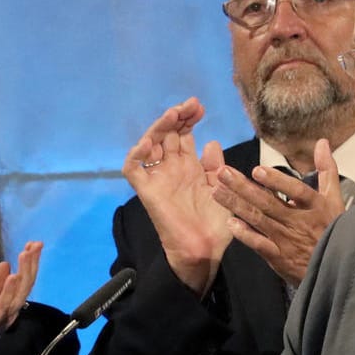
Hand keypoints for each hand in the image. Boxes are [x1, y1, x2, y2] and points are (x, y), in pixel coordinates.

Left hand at [0, 240, 41, 354]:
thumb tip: (6, 264)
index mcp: (7, 303)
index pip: (22, 281)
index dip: (28, 263)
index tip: (33, 245)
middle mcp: (10, 309)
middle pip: (25, 284)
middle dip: (31, 264)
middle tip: (37, 244)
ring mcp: (2, 315)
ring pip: (18, 292)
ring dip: (24, 272)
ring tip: (27, 254)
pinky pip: (3, 304)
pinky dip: (8, 290)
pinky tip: (13, 276)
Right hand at [122, 98, 229, 295]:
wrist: (205, 249)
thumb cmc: (216, 223)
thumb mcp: (222, 187)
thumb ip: (215, 165)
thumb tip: (210, 142)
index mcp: (189, 166)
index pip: (183, 134)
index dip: (188, 119)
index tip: (200, 108)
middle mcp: (171, 168)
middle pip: (166, 134)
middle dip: (176, 116)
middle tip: (189, 106)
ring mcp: (158, 178)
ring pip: (149, 144)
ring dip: (158, 128)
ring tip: (172, 116)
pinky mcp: (147, 191)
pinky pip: (133, 170)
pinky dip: (135, 155)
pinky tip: (148, 143)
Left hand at [212, 137, 346, 284]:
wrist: (333, 266)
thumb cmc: (331, 228)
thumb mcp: (334, 198)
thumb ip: (327, 170)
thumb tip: (322, 142)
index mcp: (313, 205)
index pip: (296, 190)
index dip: (277, 181)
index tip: (257, 170)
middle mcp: (297, 221)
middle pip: (268, 202)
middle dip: (244, 187)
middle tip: (223, 173)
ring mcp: (286, 239)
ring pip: (259, 219)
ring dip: (237, 205)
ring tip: (217, 192)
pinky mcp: (277, 256)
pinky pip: (259, 244)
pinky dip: (245, 235)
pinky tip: (230, 223)